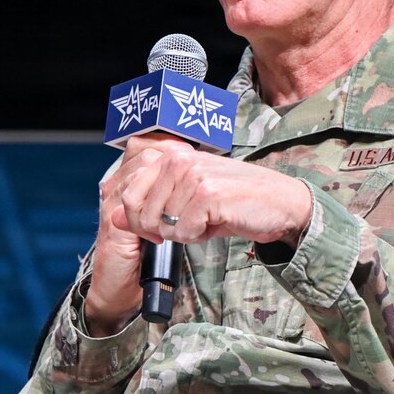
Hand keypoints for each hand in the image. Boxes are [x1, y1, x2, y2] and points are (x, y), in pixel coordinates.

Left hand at [84, 134, 311, 334]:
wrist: (280, 203)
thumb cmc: (234, 202)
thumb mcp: (187, 200)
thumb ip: (150, 205)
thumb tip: (113, 216)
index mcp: (170, 156)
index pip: (129, 195)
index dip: (140, 221)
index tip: (162, 227)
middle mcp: (178, 160)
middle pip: (141, 213)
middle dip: (161, 230)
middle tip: (190, 225)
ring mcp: (192, 175)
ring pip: (163, 225)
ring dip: (186, 233)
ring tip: (209, 219)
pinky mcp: (207, 193)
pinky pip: (184, 231)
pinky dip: (199, 236)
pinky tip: (218, 222)